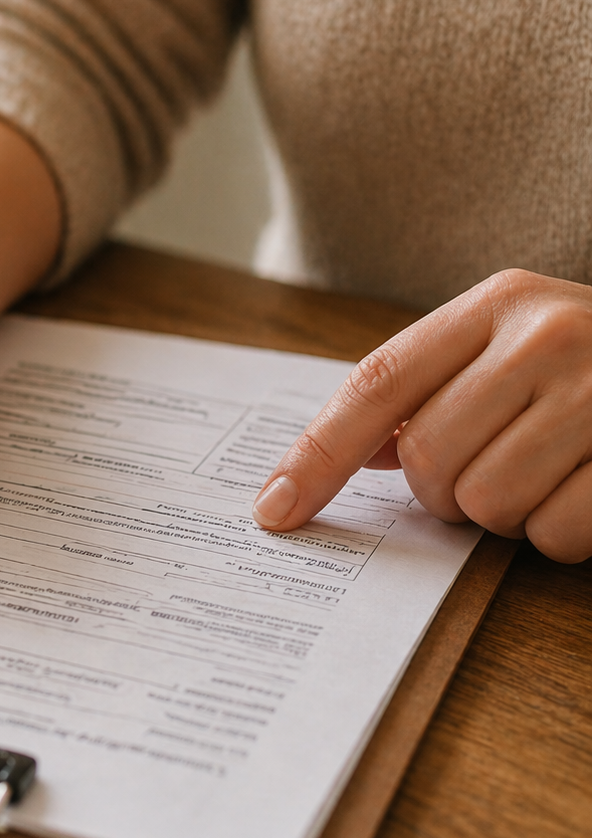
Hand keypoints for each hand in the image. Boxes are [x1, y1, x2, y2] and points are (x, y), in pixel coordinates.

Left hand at [251, 270, 591, 563]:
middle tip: (492, 467)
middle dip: (446, 490)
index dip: (315, 455)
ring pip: (487, 504)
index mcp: (498, 302)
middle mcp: (551, 334)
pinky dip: (563, 533)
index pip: (376, 385)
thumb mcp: (513, 346)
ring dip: (507, 513)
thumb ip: (430, 388)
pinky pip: (557, 535)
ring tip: (552, 470)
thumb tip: (349, 458)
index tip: (274, 511)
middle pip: (427, 460)